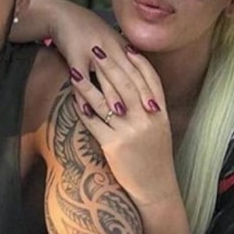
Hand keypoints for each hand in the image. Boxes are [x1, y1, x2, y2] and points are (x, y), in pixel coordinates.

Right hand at [38, 0, 155, 114]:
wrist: (65, 15)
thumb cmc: (89, 32)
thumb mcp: (111, 41)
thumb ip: (125, 57)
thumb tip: (141, 77)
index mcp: (122, 46)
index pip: (140, 69)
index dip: (149, 88)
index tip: (157, 107)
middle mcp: (111, 47)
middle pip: (127, 73)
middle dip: (139, 94)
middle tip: (148, 113)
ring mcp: (92, 50)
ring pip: (105, 75)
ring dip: (113, 95)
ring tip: (121, 114)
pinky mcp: (74, 53)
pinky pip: (79, 76)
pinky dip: (82, 93)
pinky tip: (86, 109)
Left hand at [70, 46, 179, 205]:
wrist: (156, 188)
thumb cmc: (155, 157)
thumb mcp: (159, 128)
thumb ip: (150, 107)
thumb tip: (134, 85)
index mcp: (160, 113)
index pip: (149, 80)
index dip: (137, 62)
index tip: (125, 45)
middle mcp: (147, 119)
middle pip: (126, 85)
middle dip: (109, 65)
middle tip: (96, 48)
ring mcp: (130, 132)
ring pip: (106, 101)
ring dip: (89, 84)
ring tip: (76, 69)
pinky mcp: (114, 146)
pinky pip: (94, 122)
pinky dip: (83, 109)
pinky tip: (74, 98)